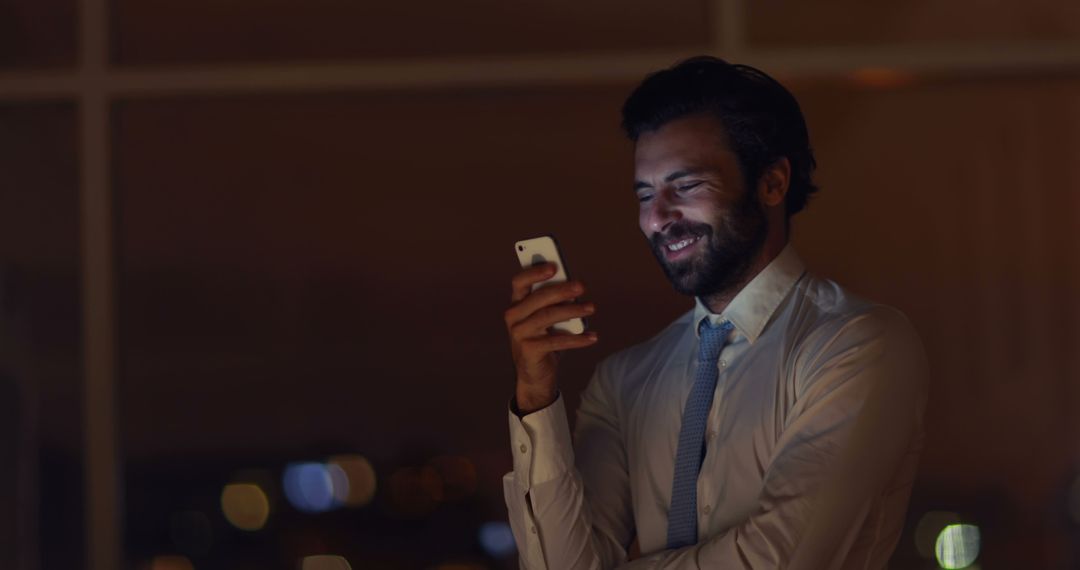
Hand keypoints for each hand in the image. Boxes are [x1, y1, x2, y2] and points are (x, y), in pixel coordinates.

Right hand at [504, 263, 597, 413]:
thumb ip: (554, 303)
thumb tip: (574, 288)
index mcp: (516, 304)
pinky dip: (577, 339)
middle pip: (538, 298)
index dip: (535, 272)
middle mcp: (513, 317)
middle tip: (582, 286)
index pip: (520, 282)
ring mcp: (518, 334)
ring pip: (547, 317)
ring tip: (591, 308)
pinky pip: (556, 341)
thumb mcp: (547, 319)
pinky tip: (592, 337)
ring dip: (572, 311)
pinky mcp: (528, 350)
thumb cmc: (544, 340)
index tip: (555, 265)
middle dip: (561, 290)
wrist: (535, 376)